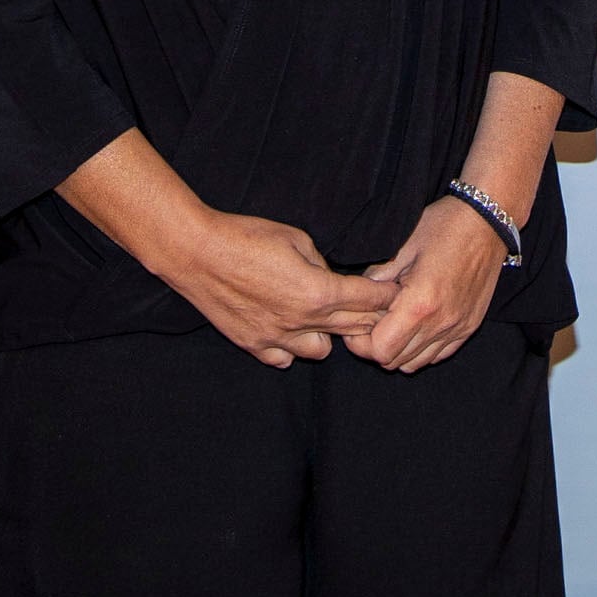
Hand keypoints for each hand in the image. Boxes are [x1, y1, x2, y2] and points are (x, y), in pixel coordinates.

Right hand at [154, 210, 388, 368]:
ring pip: (321, 352)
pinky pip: (284, 359)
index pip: (368, 300)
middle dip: (370, 319)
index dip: (387, 296)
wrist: (198, 253)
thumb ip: (321, 263)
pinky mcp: (253, 345)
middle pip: (353, 328)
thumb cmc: (247, 237)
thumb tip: (330, 276)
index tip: (399, 294)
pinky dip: (291, 348)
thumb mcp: (296, 238)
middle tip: (377, 310)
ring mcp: (277, 338)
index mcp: (319, 291)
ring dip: (328, 336)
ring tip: (323, 319)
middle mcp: (302, 321)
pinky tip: (290, 331)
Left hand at [346, 197, 504, 372]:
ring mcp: (457, 328)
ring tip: (395, 324)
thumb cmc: (444, 227)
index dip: (361, 343)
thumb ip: (377, 277)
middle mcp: (440, 323)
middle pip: (396, 362)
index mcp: (419, 304)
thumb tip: (360, 296)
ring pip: (416, 363)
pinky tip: (417, 325)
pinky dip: (422, 349)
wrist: (488, 221)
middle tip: (372, 323)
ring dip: (400, 350)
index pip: (380, 350)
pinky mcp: (469, 326)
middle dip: (377, 347)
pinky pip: (439, 355)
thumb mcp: (403, 246)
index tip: (357, 326)